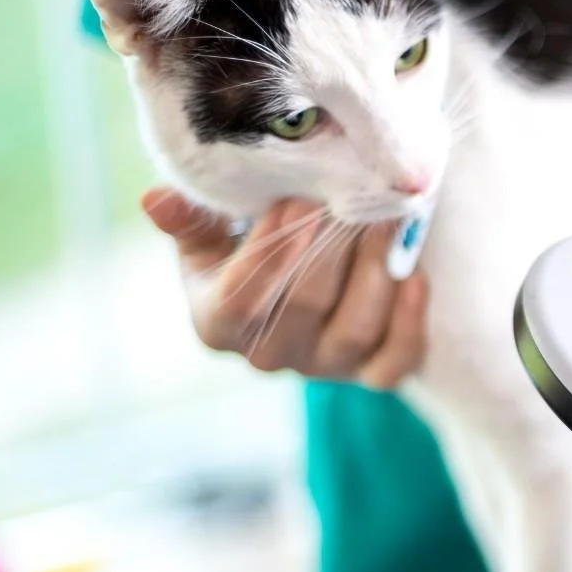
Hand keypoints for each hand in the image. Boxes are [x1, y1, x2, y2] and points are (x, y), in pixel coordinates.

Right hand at [141, 188, 427, 386]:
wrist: (301, 269)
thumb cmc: (247, 241)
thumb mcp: (212, 229)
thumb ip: (189, 217)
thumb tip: (155, 200)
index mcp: (217, 324)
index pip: (238, 301)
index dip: (269, 255)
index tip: (294, 202)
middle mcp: (269, 356)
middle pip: (304, 307)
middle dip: (331, 249)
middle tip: (352, 198)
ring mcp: (323, 368)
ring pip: (355, 330)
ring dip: (376, 272)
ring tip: (388, 219)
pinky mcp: (371, 373)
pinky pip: (396, 361)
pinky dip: (410, 321)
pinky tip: (416, 275)